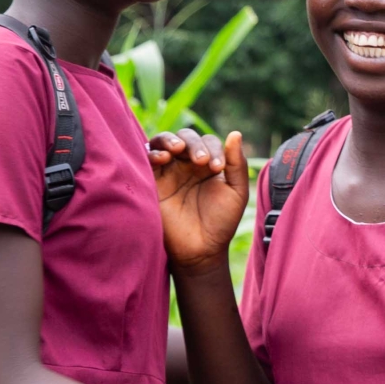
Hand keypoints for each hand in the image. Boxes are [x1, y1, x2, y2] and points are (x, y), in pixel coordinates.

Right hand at [150, 129, 248, 272]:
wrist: (200, 250)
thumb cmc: (221, 222)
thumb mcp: (236, 192)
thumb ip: (237, 164)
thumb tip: (235, 133)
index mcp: (208, 164)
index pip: (208, 142)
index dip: (214, 148)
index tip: (217, 168)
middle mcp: (187, 164)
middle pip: (186, 137)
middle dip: (193, 143)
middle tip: (201, 162)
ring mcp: (168, 171)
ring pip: (163, 142)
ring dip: (170, 140)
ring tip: (178, 149)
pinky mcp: (152, 181)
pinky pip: (148, 159)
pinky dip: (153, 152)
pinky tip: (164, 158)